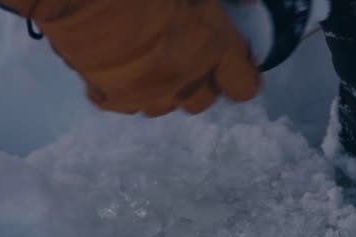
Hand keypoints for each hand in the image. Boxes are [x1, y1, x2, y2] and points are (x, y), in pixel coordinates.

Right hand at [1, 0, 261, 115]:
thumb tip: (250, 1)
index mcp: (211, 45)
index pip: (243, 86)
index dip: (241, 75)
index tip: (235, 61)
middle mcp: (182, 77)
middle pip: (202, 101)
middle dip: (201, 82)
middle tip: (188, 53)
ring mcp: (143, 91)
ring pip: (164, 106)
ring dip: (165, 88)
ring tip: (152, 59)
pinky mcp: (105, 94)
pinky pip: (125, 104)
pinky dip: (125, 90)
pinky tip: (119, 65)